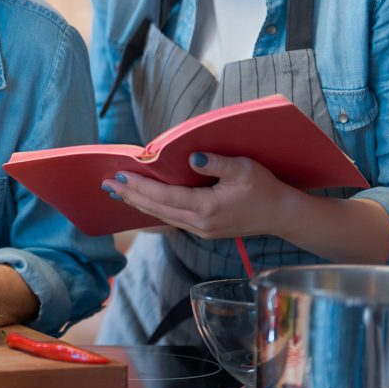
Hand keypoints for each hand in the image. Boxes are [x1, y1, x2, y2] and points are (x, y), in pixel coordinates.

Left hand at [102, 152, 305, 239]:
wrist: (283, 215)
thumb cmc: (265, 188)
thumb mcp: (244, 168)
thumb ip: (216, 162)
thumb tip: (192, 158)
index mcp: (206, 208)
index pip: (163, 196)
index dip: (139, 186)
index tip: (118, 175)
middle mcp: (199, 223)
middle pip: (156, 209)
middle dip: (129, 196)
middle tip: (105, 184)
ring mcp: (200, 229)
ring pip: (161, 216)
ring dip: (137, 203)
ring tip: (116, 192)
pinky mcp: (203, 229)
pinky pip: (170, 219)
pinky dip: (152, 210)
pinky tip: (141, 203)